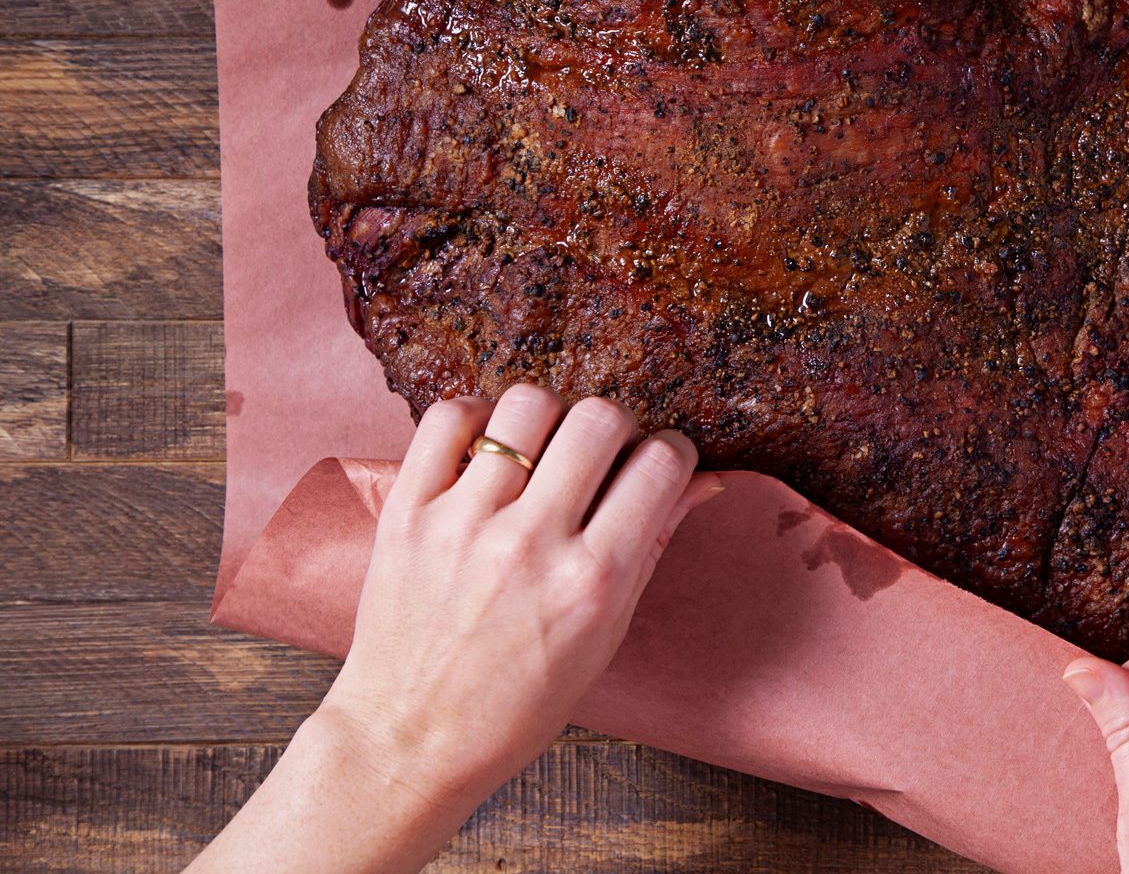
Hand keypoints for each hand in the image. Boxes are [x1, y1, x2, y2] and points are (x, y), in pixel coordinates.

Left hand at [320, 383, 723, 815]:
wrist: (410, 741)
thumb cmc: (517, 703)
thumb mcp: (605, 636)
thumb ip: (653, 547)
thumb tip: (702, 480)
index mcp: (593, 582)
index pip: (661, 463)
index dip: (671, 454)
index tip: (656, 465)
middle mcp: (531, 544)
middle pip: (600, 419)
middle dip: (615, 429)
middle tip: (599, 460)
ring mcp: (464, 523)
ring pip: (528, 405)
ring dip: (548, 420)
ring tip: (540, 454)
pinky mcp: (408, 512)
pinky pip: (449, 418)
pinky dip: (476, 419)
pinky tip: (487, 451)